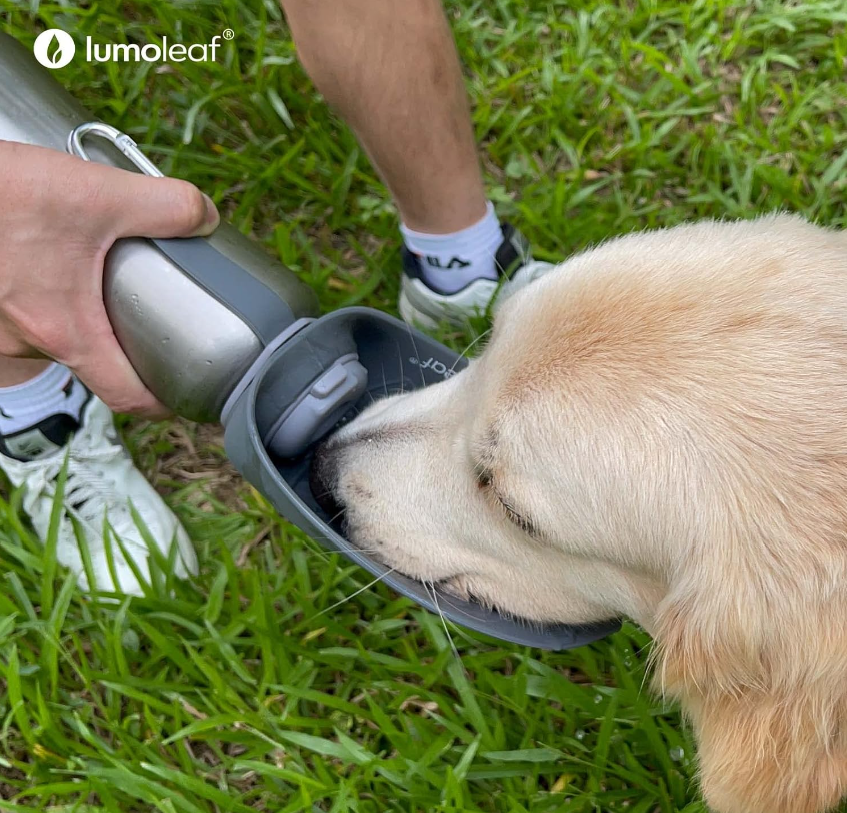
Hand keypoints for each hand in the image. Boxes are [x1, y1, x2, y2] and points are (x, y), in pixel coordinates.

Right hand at [0, 140, 219, 417]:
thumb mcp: (94, 194)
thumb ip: (163, 206)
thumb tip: (204, 216)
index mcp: (64, 332)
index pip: (126, 398)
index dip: (162, 403)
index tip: (181, 395)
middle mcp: (23, 344)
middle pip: (90, 359)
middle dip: (117, 336)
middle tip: (141, 305)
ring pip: (48, 335)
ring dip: (71, 310)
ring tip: (85, 267)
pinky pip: (15, 316)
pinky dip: (36, 297)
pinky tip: (41, 259)